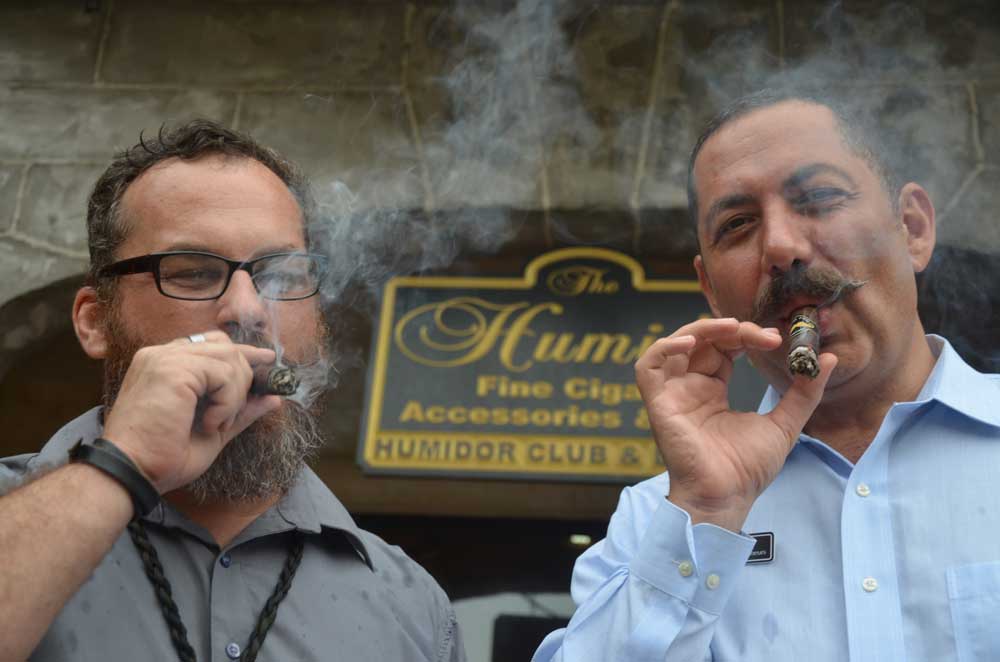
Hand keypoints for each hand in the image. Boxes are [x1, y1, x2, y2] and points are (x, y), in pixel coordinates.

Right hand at [101, 331, 281, 493]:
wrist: (133, 472)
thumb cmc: (164, 457)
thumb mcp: (214, 430)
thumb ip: (240, 410)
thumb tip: (274, 398)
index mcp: (165, 363)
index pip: (213, 343)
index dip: (242, 354)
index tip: (268, 363)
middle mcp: (162, 354)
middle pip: (225, 346)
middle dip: (243, 379)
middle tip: (229, 416)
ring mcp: (165, 358)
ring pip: (229, 358)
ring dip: (234, 397)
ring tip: (216, 424)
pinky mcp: (172, 369)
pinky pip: (223, 373)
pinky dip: (227, 402)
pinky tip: (210, 423)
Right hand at [634, 318, 836, 530]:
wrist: (727, 496)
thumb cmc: (748, 469)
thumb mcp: (785, 424)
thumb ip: (804, 392)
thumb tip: (829, 358)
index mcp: (713, 391)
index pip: (724, 349)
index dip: (746, 336)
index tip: (775, 339)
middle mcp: (690, 388)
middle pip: (703, 341)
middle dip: (731, 329)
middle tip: (761, 334)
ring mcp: (673, 395)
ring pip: (674, 345)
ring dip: (700, 329)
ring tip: (731, 327)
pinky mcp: (658, 404)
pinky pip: (647, 367)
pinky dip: (664, 348)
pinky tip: (690, 343)